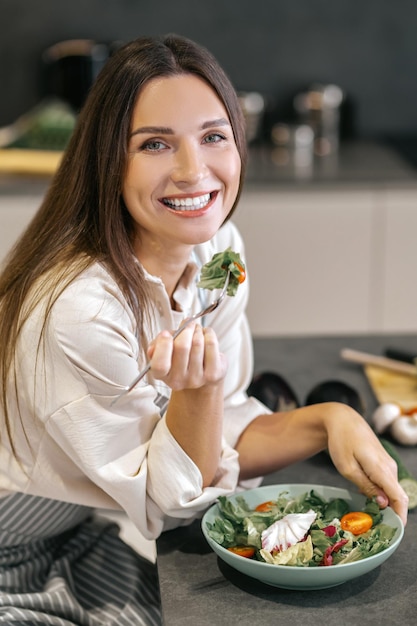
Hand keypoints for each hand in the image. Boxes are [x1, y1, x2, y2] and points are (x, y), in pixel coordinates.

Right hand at [147, 324, 226, 389]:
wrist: (201, 376)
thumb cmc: (181, 360)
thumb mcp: (165, 352)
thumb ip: (158, 344)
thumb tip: (160, 340)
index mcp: (163, 375)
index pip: (159, 365)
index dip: (163, 345)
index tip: (166, 333)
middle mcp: (178, 380)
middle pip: (182, 347)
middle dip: (186, 329)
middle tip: (188, 324)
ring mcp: (197, 379)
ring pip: (197, 342)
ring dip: (197, 330)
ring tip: (197, 329)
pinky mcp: (213, 374)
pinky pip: (211, 344)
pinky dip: (209, 333)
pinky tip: (206, 334)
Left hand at [325, 405, 408, 524]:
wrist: (342, 420)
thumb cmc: (341, 441)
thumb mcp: (347, 467)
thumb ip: (366, 486)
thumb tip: (384, 504)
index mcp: (381, 469)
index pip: (399, 497)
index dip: (400, 516)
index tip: (394, 530)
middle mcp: (390, 467)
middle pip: (396, 496)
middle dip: (389, 512)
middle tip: (371, 523)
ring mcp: (388, 464)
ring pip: (390, 489)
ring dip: (382, 501)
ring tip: (365, 509)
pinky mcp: (384, 463)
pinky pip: (385, 482)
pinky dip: (378, 491)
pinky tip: (363, 492)